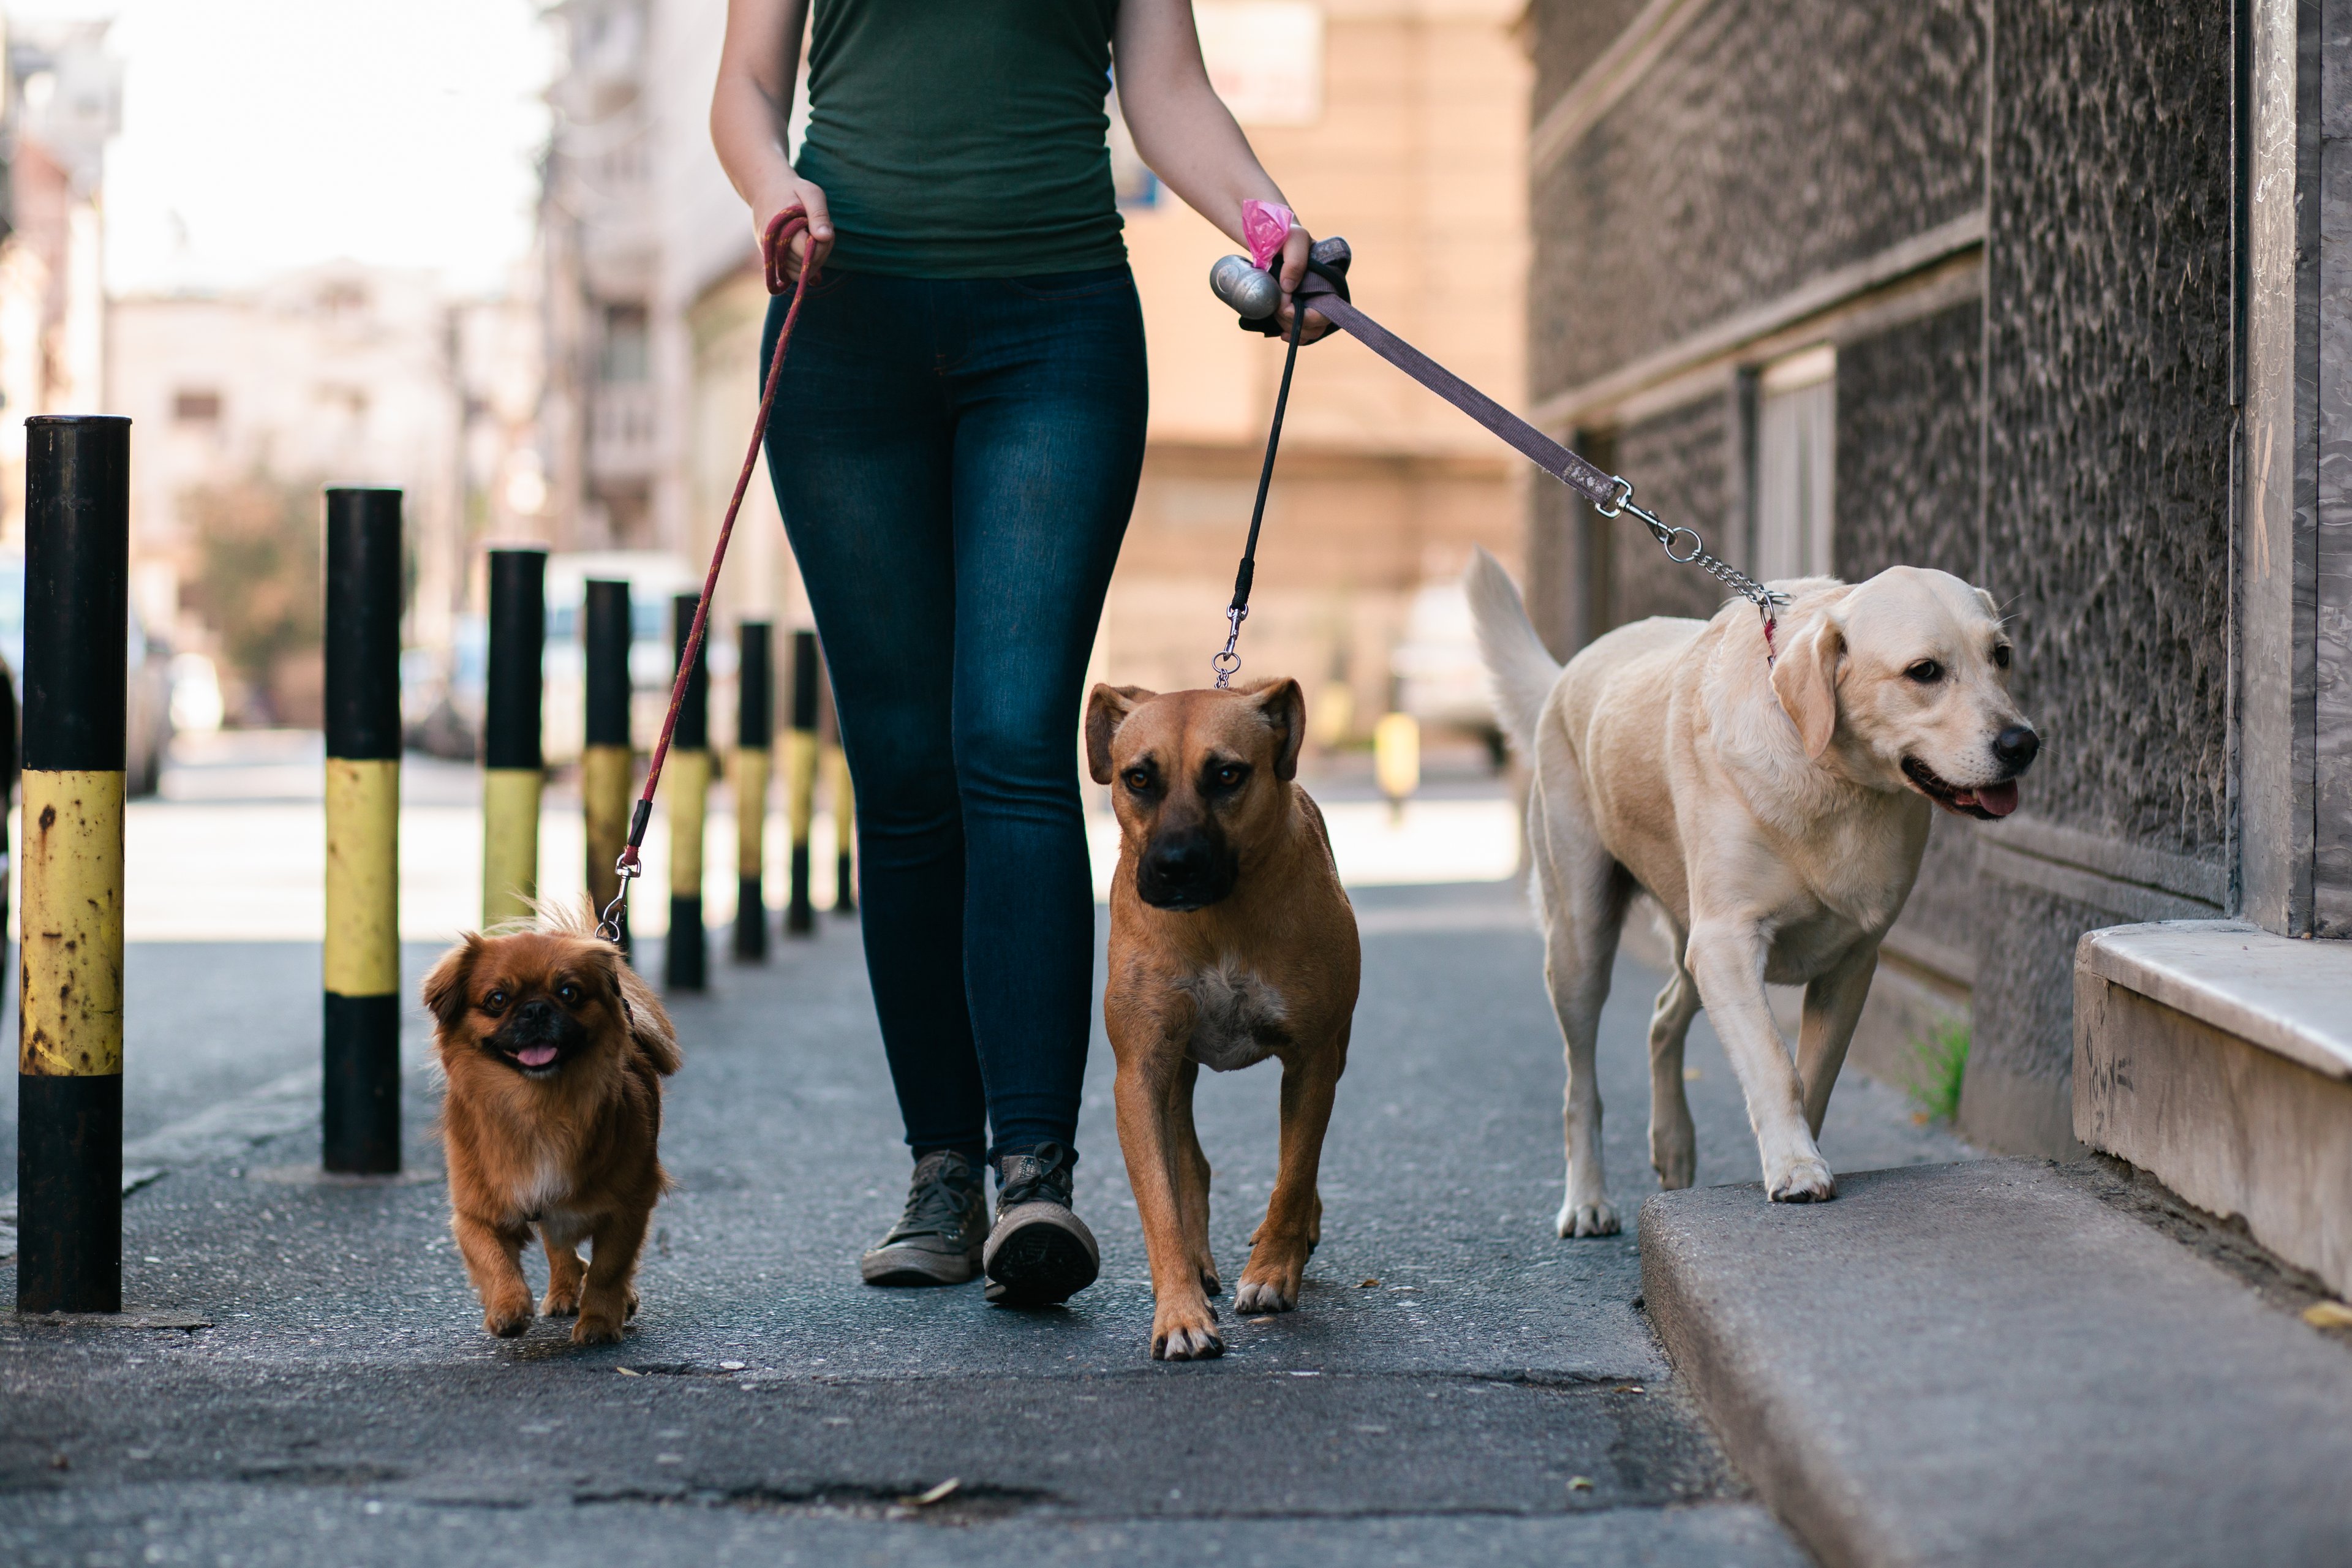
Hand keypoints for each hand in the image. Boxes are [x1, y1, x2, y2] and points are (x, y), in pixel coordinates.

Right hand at [754, 174, 833, 280]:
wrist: (766, 188)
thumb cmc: (793, 190)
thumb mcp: (811, 193)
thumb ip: (819, 214)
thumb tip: (825, 237)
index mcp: (779, 228)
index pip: (807, 253)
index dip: (823, 245)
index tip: (825, 227)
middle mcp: (770, 245)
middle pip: (805, 266)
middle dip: (820, 251)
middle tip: (820, 229)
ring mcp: (768, 254)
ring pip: (799, 273)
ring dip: (813, 260)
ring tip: (813, 236)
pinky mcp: (770, 259)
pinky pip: (791, 272)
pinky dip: (803, 264)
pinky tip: (807, 245)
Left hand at [1272, 224, 1333, 342]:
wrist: (1273, 237)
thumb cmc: (1288, 234)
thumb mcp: (1294, 238)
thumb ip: (1295, 260)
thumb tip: (1289, 288)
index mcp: (1329, 280)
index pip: (1328, 311)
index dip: (1307, 316)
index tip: (1285, 305)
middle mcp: (1324, 294)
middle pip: (1318, 325)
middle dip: (1295, 324)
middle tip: (1276, 309)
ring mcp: (1311, 303)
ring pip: (1310, 332)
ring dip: (1291, 330)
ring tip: (1275, 316)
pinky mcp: (1297, 307)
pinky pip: (1301, 331)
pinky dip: (1292, 335)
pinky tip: (1281, 333)